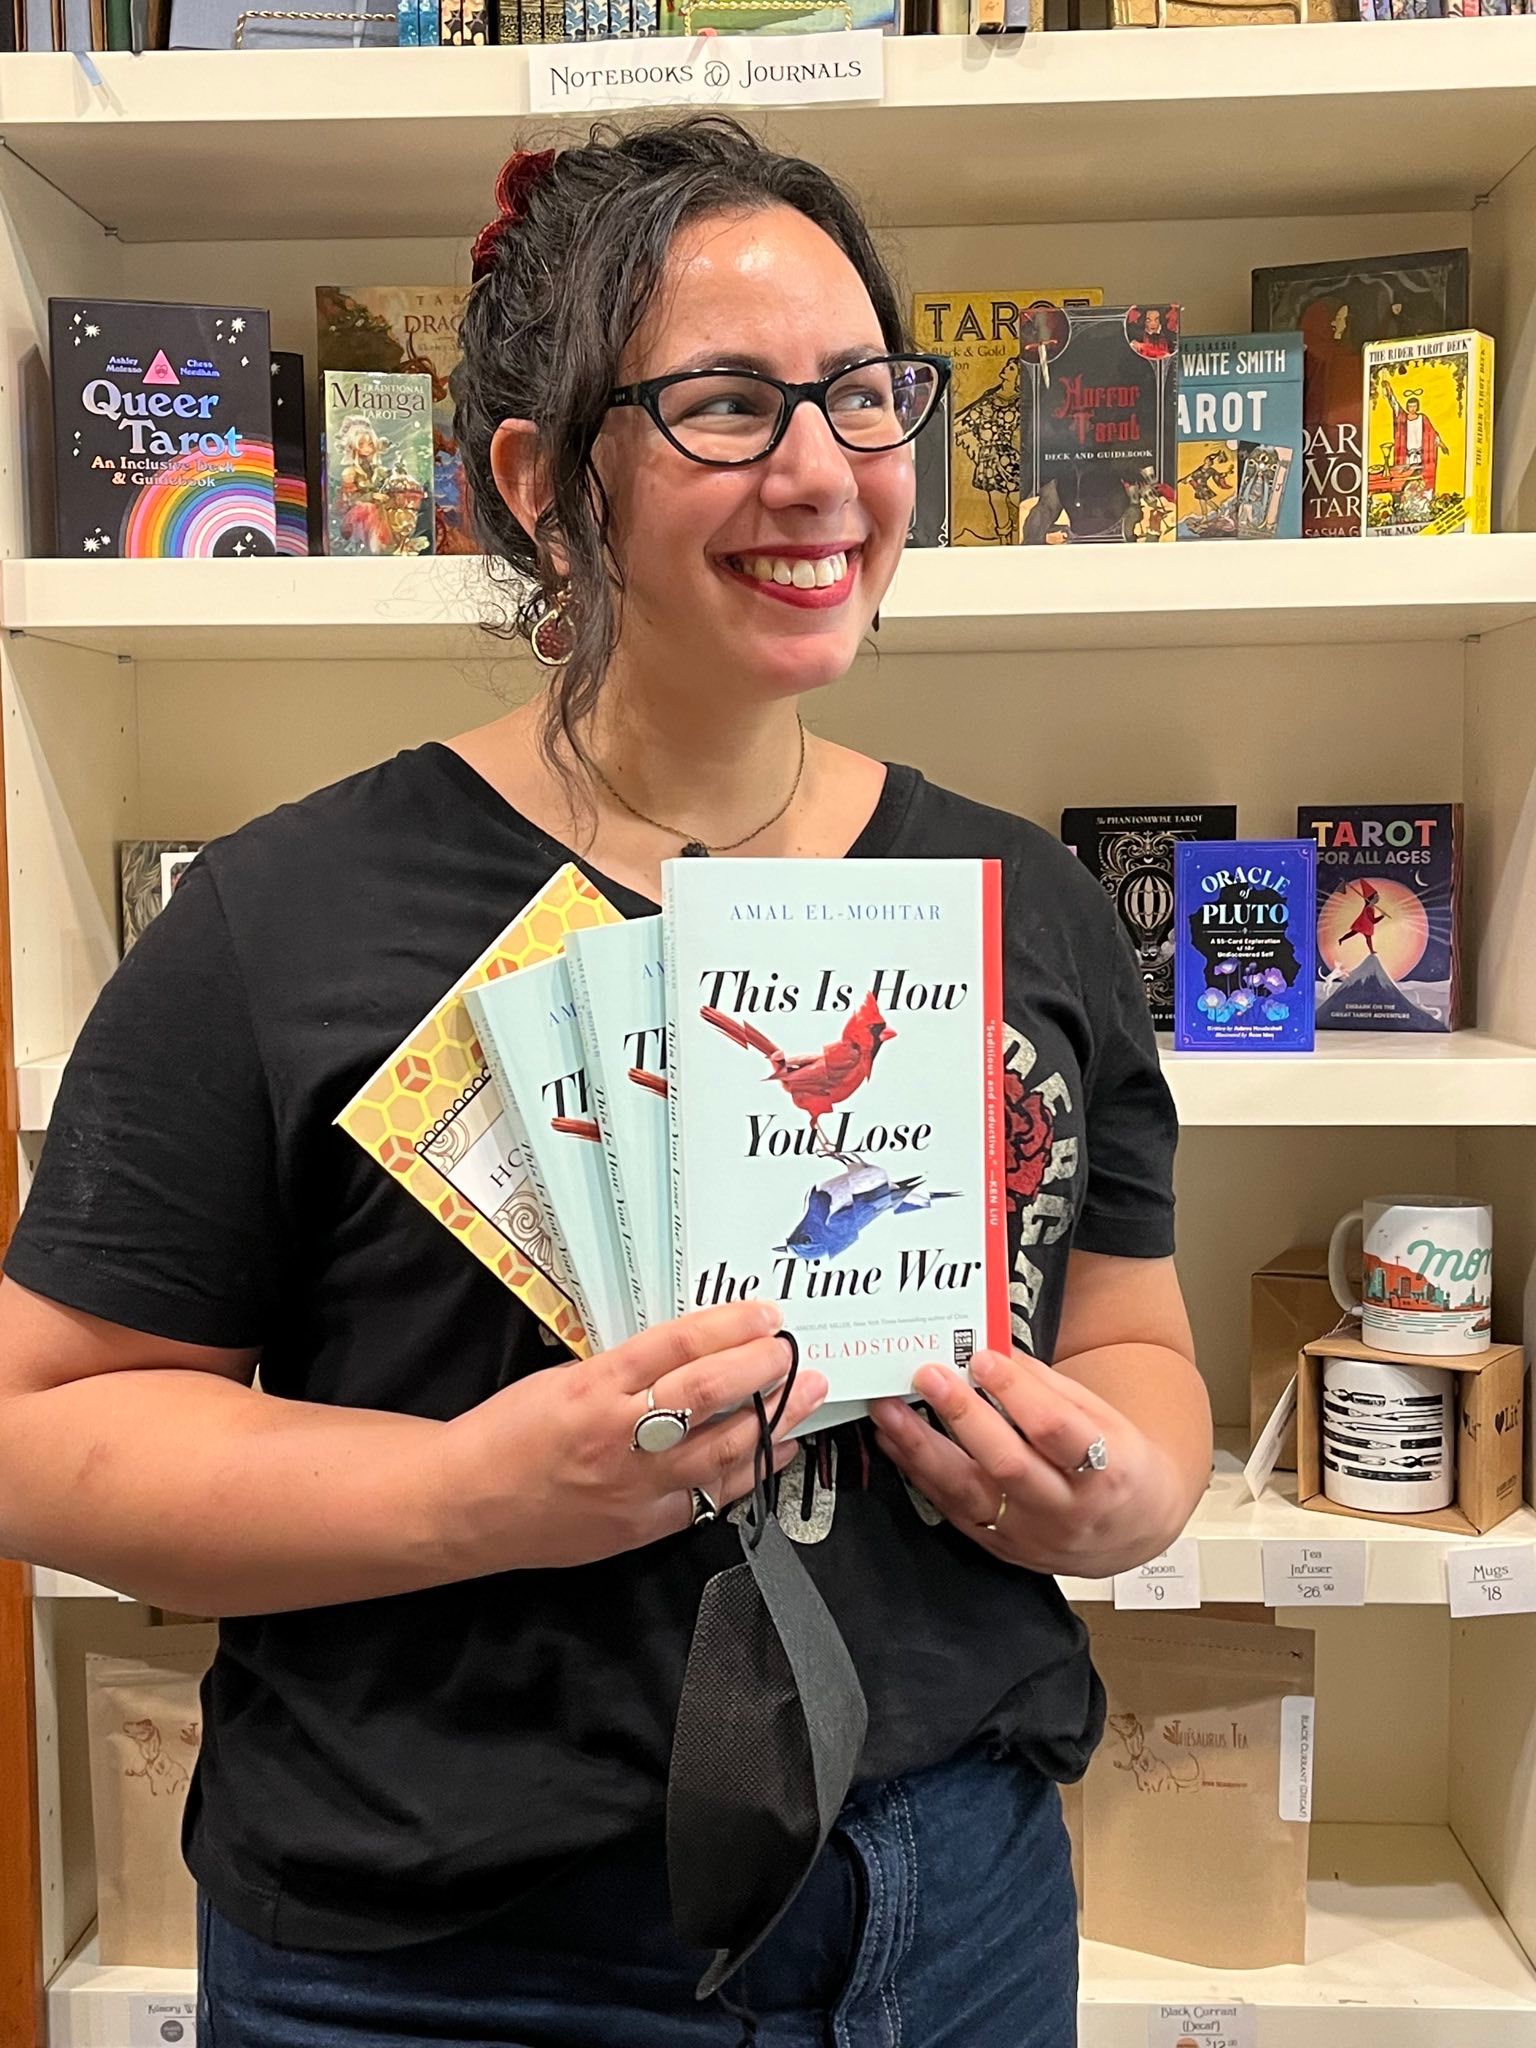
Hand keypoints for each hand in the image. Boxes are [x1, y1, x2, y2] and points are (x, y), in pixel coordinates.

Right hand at [432, 1302, 825, 1574]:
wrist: (463, 1505)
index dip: (727, 1326)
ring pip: (721, 1449)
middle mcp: (617, 1435)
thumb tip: (690, 1351)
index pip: (675, 1346)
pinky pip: (709, 1497)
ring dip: (772, 1419)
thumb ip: (622, 1370)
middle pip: (705, 1394)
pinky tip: (778, 1449)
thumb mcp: (559, 1380)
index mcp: (592, 1388)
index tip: (764, 1314)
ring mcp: (633, 1486)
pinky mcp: (641, 1527)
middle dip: (759, 1369)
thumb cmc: (506, 1433)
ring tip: (807, 1394)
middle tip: (793, 1350)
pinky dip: (751, 1471)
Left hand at [868, 1349, 1186, 1579]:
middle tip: (927, 1375)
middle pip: (1007, 1464)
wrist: (1132, 1533)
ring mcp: (1030, 1535)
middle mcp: (1066, 1510)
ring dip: (922, 1447)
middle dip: (962, 1415)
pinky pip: (952, 1509)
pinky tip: (895, 1441)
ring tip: (889, 1410)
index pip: (1055, 1430)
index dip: (1017, 1393)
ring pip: (968, 1493)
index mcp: (1107, 1471)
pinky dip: (918, 1472)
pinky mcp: (1000, 1547)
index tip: (982, 1358)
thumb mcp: (1102, 1419)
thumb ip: (1047, 1388)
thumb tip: (995, 1351)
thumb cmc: (1118, 1466)